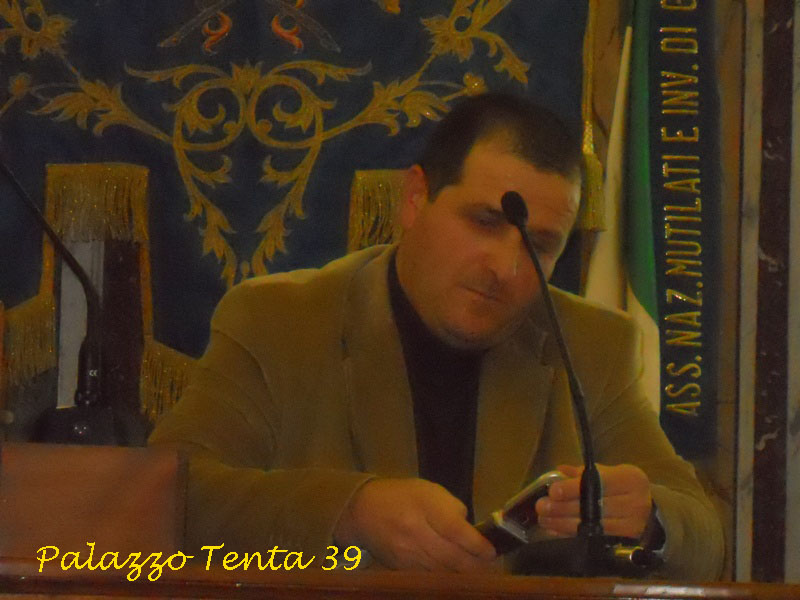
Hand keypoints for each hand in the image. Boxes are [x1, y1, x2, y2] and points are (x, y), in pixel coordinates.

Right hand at [334, 478, 496, 570]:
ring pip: (441, 572)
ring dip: (462, 575)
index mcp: (424, 506)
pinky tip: (455, 576)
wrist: (363, 511)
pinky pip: (428, 577)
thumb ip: (453, 508)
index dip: (476, 545)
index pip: (455, 530)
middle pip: (451, 557)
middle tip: (489, 567)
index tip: (491, 551)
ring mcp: (406, 554)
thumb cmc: (402, 495)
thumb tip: (471, 531)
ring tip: (478, 573)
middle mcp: (415, 532)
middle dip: (474, 565)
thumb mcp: (430, 490)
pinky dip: (444, 578)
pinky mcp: (400, 568)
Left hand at [535, 464, 652, 538]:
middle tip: (541, 506)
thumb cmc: (624, 488)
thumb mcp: (610, 473)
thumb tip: (558, 471)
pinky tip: (554, 529)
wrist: (650, 512)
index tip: (553, 491)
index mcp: (631, 479)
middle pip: (593, 506)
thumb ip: (584, 473)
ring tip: (544, 518)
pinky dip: (570, 533)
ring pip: (591, 525)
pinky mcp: (625, 541)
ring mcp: (631, 524)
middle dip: (563, 507)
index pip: (599, 483)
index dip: (574, 488)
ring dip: (563, 522)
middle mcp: (635, 502)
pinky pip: (592, 537)